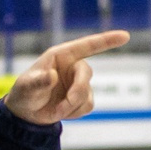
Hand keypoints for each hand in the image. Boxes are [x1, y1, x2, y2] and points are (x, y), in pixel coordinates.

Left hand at [2, 31, 129, 125]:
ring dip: (71, 106)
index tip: (125, 36)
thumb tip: (52, 76)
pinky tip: (61, 111)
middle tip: (63, 106)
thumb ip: (38, 81)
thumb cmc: (25, 93)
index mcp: (61, 56)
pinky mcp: (84, 98)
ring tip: (55, 110)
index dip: (107, 41)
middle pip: (86, 74)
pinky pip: (87, 106)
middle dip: (76, 91)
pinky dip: (74, 113)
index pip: (87, 46)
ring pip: (87, 95)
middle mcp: (73, 66)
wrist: (28, 113)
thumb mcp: (26, 86)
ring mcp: (80, 82)